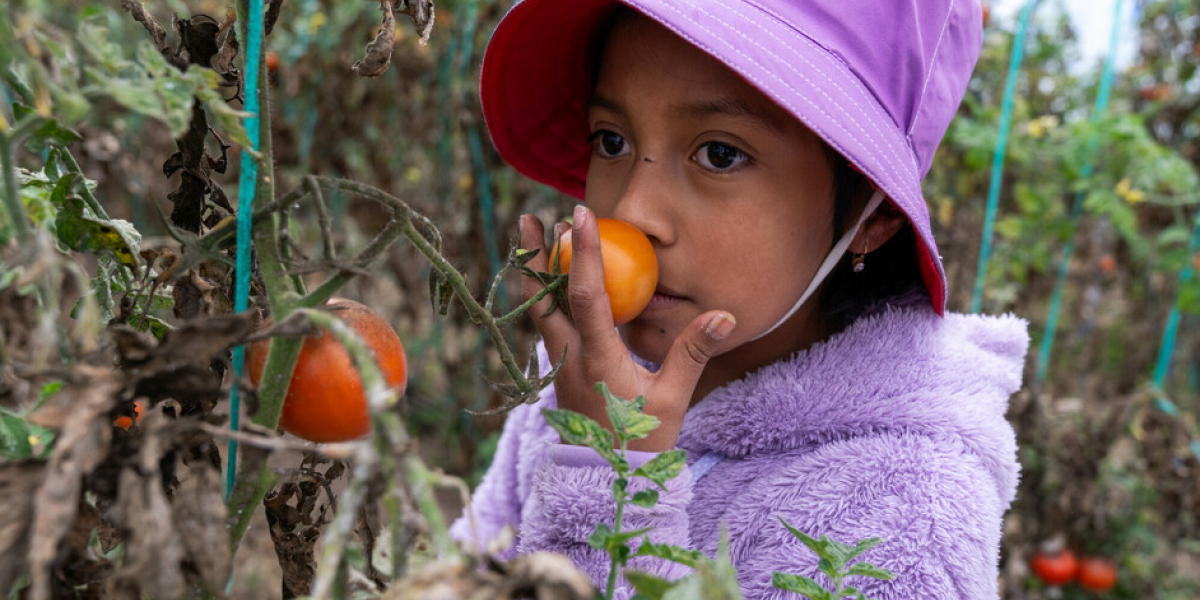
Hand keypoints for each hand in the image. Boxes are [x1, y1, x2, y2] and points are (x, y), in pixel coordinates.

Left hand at [519, 206, 735, 451]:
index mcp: (598, 359)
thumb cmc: (643, 441)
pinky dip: (545, 296)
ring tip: (533, 238)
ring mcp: (559, 366)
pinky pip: (547, 325)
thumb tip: (724, 315)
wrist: (607, 478)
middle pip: (543, 298)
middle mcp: (569, 358)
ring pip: (539, 310)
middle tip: (530, 218)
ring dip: (535, 273)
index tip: (580, 215)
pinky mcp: (559, 372)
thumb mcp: (673, 398)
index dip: (584, 253)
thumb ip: (693, 353)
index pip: (586, 296)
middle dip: (535, 257)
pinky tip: (551, 280)